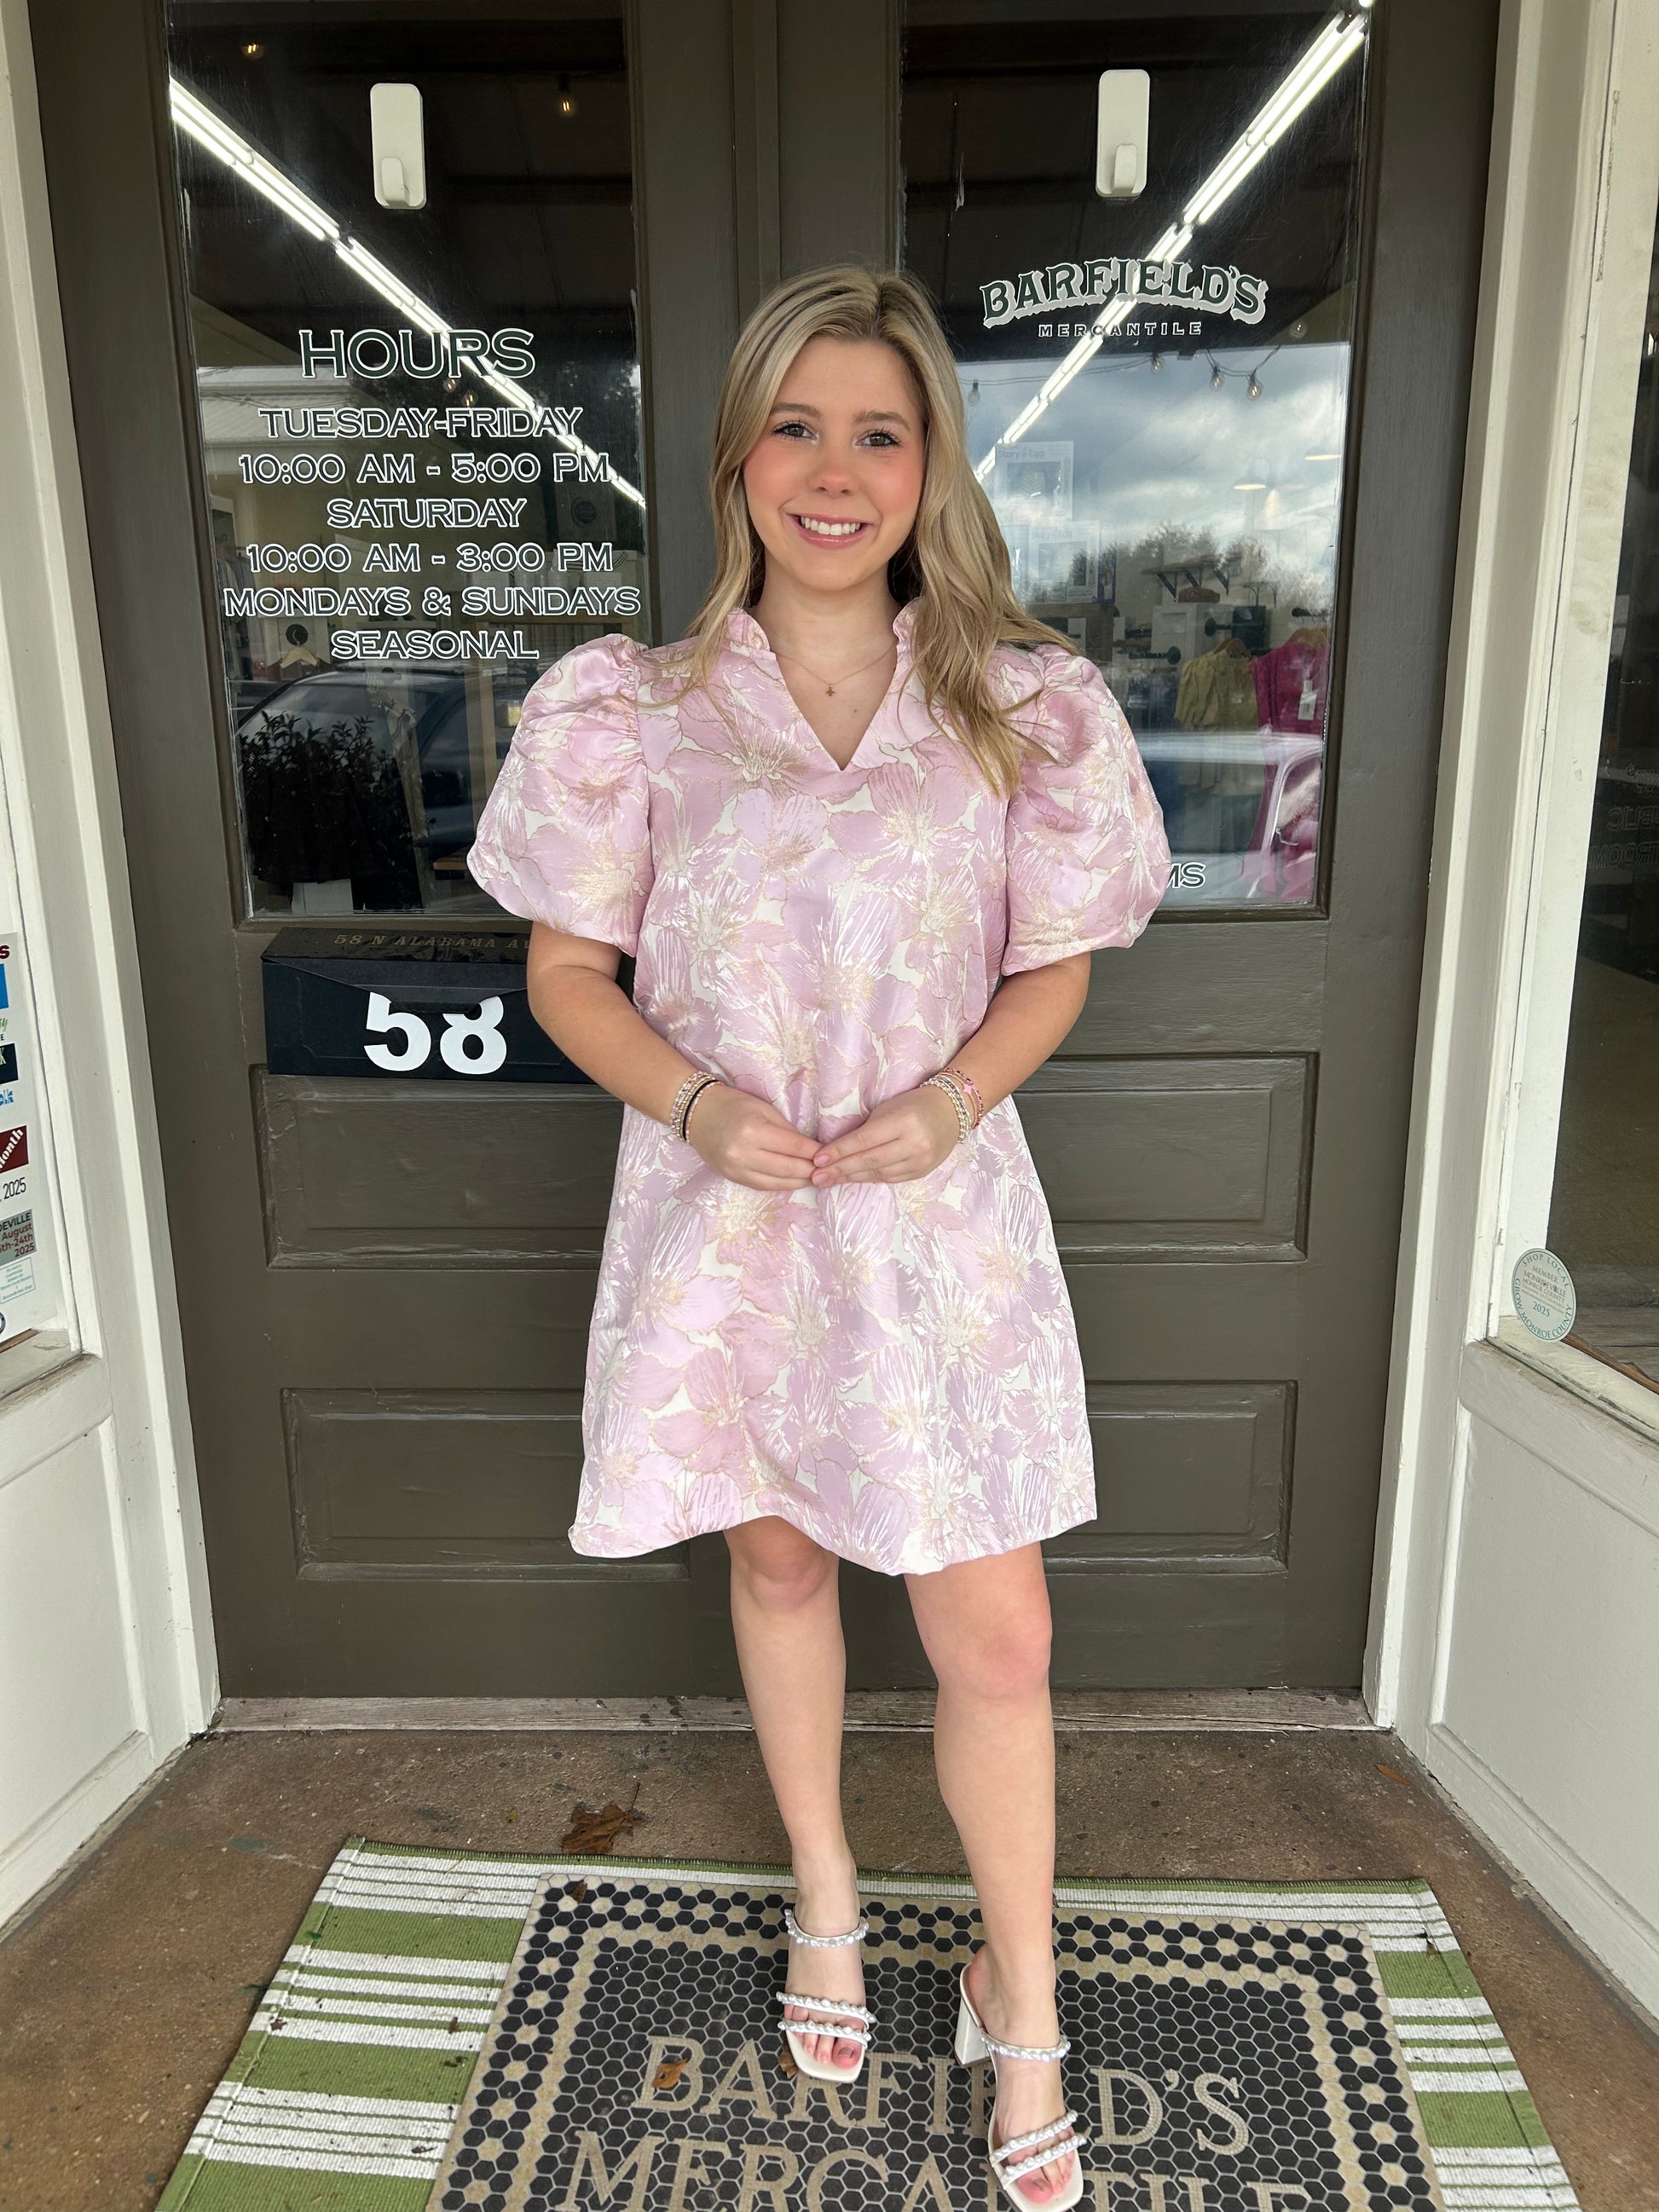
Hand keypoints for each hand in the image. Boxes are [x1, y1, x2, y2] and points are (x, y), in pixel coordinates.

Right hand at [684, 1083, 819, 1189]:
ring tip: (816, 1179)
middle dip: (811, 1170)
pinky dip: (782, 1185)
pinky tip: (795, 1182)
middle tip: (828, 1170)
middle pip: (788, 1168)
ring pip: (777, 1182)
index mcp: (754, 1130)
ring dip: (799, 1182)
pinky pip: (762, 1186)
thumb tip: (810, 1148)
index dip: (815, 1152)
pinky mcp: (732, 1178)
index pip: (793, 1146)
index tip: (830, 1154)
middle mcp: (744, 1153)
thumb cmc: (733, 1105)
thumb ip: (787, 1130)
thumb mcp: (764, 1109)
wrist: (698, 1114)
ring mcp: (737, 1169)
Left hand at [809, 1085, 961, 1186]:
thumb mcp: (888, 1109)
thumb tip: (836, 1151)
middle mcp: (914, 1144)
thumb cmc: (912, 1104)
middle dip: (840, 1169)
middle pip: (870, 1160)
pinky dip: (868, 1179)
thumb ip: (866, 1130)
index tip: (818, 1159)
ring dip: (851, 1177)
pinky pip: (889, 1179)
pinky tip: (852, 1178)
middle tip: (817, 1176)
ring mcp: (920, 1161)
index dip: (839, 1151)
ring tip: (829, 1180)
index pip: (865, 1140)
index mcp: (903, 1121)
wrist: (949, 1112)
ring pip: (878, 1173)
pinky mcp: (921, 1172)